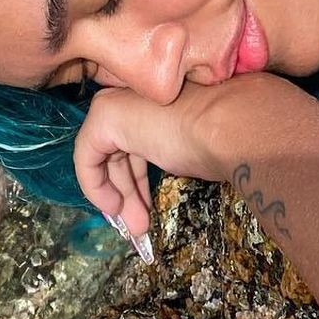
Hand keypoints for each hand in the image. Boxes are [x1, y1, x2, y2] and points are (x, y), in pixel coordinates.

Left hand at [73, 76, 261, 240]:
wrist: (231, 126)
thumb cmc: (224, 135)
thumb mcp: (191, 147)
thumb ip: (169, 153)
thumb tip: (164, 174)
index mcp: (153, 95)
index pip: (136, 138)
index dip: (137, 176)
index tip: (145, 206)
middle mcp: (131, 92)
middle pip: (120, 150)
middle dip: (129, 191)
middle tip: (140, 224)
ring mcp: (116, 101)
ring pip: (104, 156)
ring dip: (118, 196)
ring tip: (135, 227)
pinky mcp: (104, 116)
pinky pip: (87, 158)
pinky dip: (94, 186)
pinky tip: (113, 207)